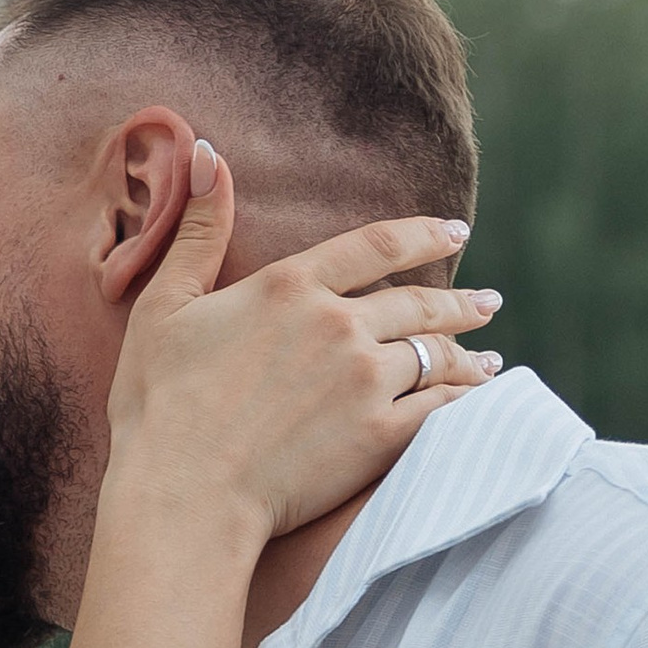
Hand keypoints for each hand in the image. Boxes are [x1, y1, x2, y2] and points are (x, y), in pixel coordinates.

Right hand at [102, 153, 501, 545]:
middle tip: (488, 302)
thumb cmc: (159, 405)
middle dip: (459, 302)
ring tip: (487, 357)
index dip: (423, 234)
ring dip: (467, 353)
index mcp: (291, 286)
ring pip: (435, 355)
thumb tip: (209, 153)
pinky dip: (467, 401)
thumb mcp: (164, 305)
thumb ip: (199, 231)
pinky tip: (480, 401)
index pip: (376, 246)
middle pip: (417, 302)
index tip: (455, 233)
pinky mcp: (378, 437)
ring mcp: (365, 381)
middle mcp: (339, 324)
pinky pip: (442, 409)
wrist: (184, 494)